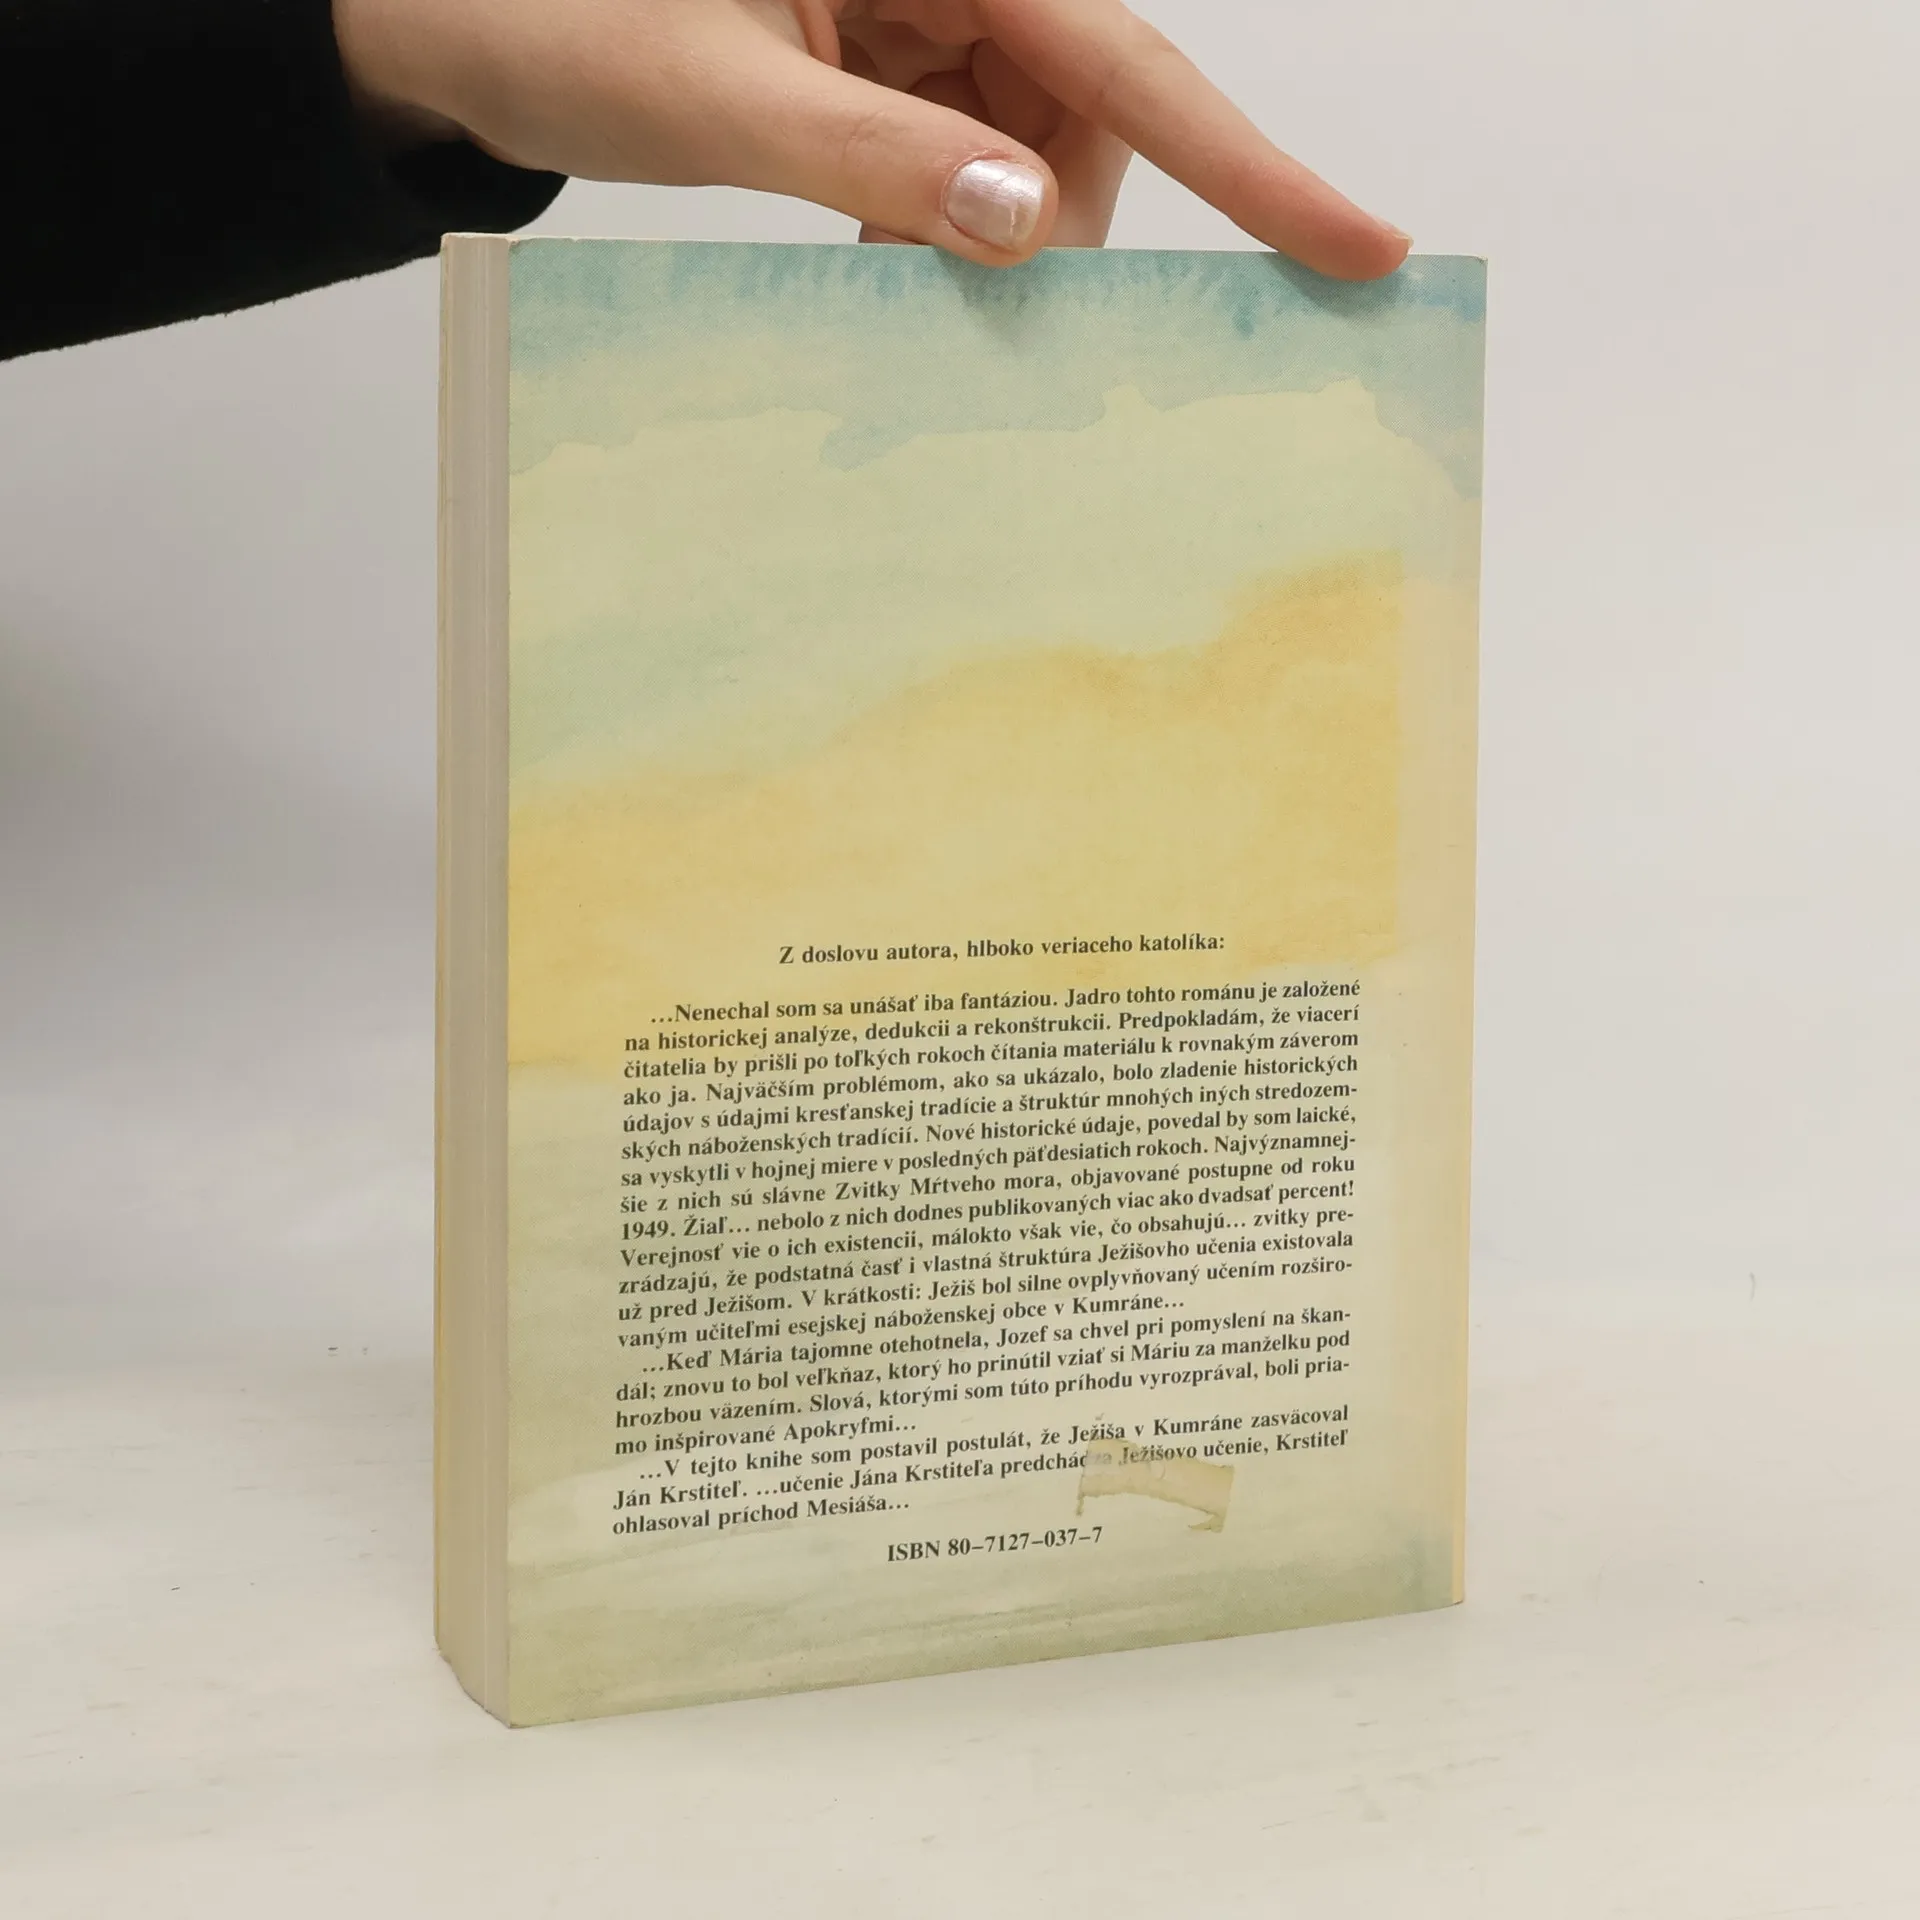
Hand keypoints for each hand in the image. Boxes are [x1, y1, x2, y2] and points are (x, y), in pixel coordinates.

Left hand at [333, 0, 1408, 278]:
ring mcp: (922, 15)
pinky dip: (940, 223)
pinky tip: (878, 246)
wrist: (459, 19)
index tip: (1353, 248)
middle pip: (1092, 115)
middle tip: (968, 296)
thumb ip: (877, 157)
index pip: (1128, 54)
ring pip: (1035, 152)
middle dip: (1054, 223)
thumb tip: (1031, 227)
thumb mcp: (718, 94)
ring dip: (985, 235)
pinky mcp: (888, 64)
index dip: (1250, 162)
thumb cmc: (558, 14)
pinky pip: (967, 161)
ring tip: (879, 259)